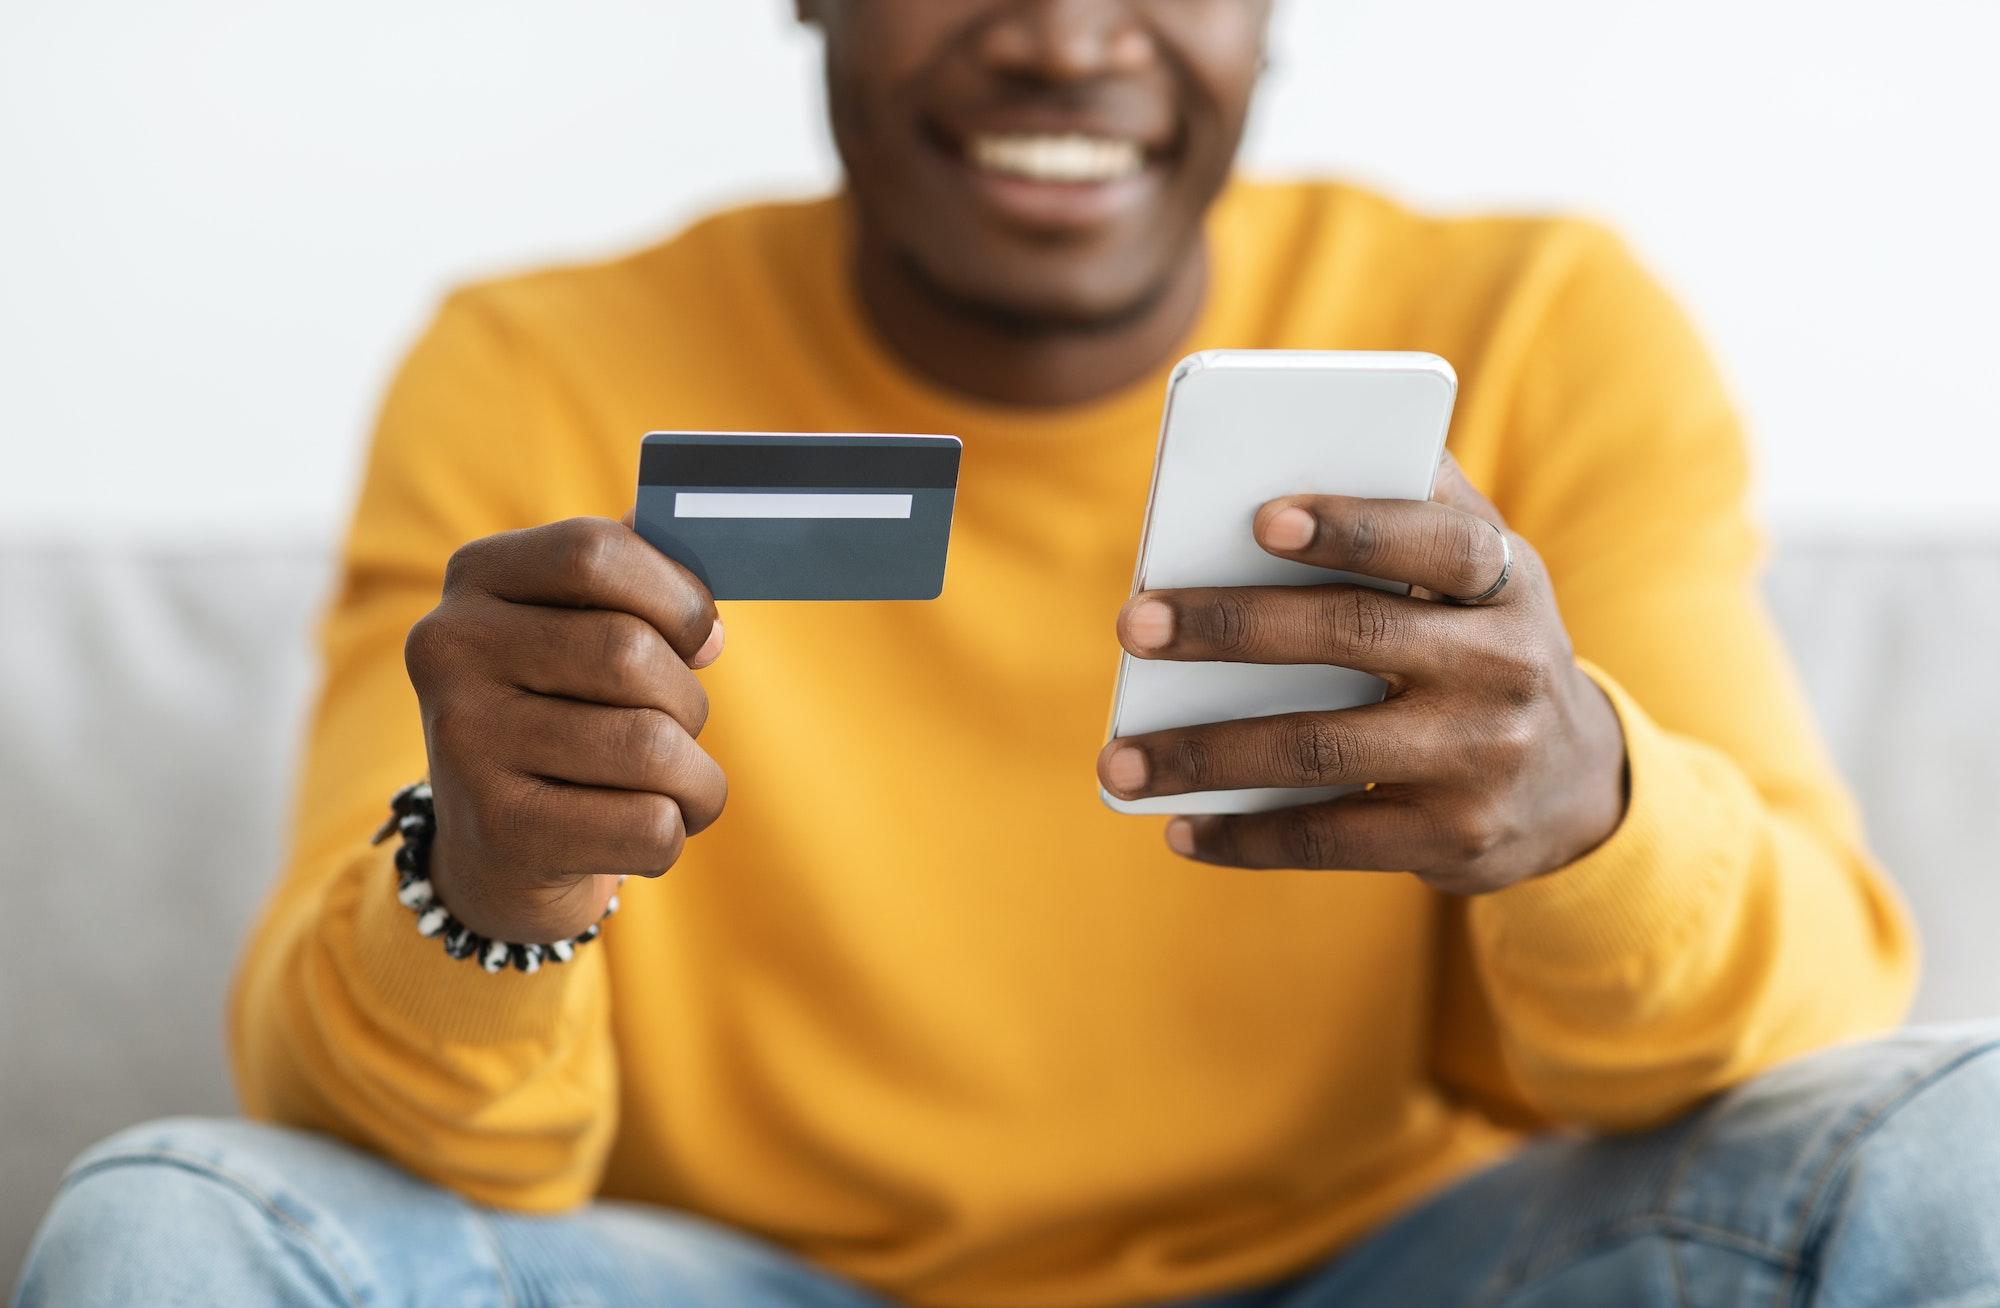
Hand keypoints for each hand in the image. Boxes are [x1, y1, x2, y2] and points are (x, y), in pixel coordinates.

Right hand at [404, 517, 726, 941]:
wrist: (500, 848)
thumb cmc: (569, 715)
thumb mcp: (585, 633)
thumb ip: (641, 588)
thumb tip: (707, 622)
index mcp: (476, 576)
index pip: (595, 552)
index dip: (677, 595)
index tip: (701, 637)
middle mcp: (450, 650)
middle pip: (628, 652)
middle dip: (688, 699)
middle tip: (679, 727)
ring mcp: (464, 742)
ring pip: (651, 745)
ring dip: (695, 777)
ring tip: (674, 786)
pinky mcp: (497, 830)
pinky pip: (649, 823)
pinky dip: (677, 831)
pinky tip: (643, 830)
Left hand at [1096, 455, 1627, 893]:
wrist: (1575, 784)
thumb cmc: (1482, 644)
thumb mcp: (1481, 575)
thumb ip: (1411, 508)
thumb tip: (1289, 452)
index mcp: (1508, 582)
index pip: (1440, 541)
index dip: (1354, 528)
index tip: (1259, 518)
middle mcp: (1506, 667)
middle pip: (1354, 635)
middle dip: (1230, 628)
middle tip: (1132, 625)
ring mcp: (1481, 759)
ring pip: (1320, 748)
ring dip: (1205, 754)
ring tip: (1117, 761)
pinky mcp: (1452, 838)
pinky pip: (1328, 840)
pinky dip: (1245, 838)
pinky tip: (1179, 829)